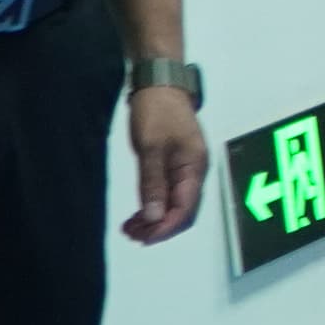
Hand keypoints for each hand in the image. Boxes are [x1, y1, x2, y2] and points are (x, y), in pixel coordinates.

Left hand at [121, 87, 206, 244]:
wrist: (160, 85)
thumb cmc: (157, 114)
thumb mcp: (151, 148)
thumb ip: (153, 184)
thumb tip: (155, 217)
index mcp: (194, 168)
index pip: (184, 208)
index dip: (165, 227)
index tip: (142, 238)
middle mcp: (195, 171)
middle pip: (182, 210)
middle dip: (159, 226)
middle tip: (131, 234)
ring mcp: (186, 168)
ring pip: (175, 203)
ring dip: (155, 218)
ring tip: (130, 227)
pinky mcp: (175, 164)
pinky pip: (169, 193)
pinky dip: (154, 206)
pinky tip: (139, 212)